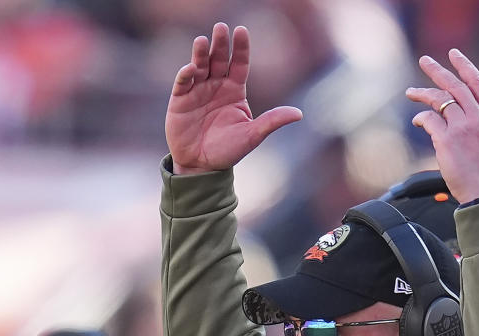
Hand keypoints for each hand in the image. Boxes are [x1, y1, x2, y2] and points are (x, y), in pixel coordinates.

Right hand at [165, 23, 302, 174]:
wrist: (202, 166)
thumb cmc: (228, 150)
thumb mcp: (252, 135)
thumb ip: (272, 121)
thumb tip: (299, 114)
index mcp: (235, 91)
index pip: (240, 64)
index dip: (241, 48)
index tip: (241, 31)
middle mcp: (216, 86)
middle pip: (219, 60)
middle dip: (220, 44)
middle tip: (221, 27)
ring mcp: (197, 91)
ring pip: (200, 66)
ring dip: (200, 53)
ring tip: (202, 40)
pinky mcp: (180, 99)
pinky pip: (183, 82)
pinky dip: (186, 74)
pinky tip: (191, 68)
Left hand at [406, 49, 478, 202]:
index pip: (477, 85)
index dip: (465, 67)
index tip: (453, 55)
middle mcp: (477, 118)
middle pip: (455, 86)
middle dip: (437, 71)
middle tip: (424, 61)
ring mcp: (461, 127)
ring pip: (439, 101)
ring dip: (423, 95)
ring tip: (411, 92)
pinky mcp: (446, 139)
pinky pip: (429, 120)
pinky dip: (421, 118)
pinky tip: (417, 121)